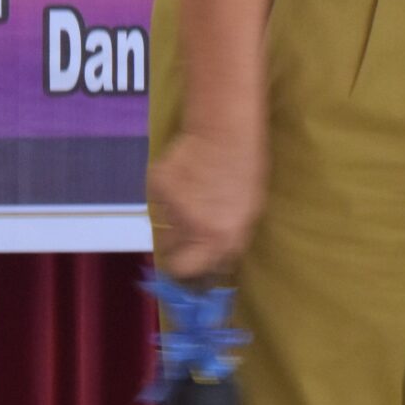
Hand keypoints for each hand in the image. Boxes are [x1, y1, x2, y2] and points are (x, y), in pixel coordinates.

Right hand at [148, 129, 265, 285]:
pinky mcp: (155, 188)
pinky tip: (185, 180)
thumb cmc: (245, 171)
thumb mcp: (248, 213)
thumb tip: (215, 265)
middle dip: (179, 251)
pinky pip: (158, 204)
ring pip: (165, 228)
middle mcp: (193, 227)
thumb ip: (229, 241)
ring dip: (177, 220)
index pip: (191, 271)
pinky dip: (168, 197)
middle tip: (190, 237)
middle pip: (172, 256)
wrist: (224, 133)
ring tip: (196, 197)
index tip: (194, 266)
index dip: (191, 270)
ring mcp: (171, 207)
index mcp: (220, 237)